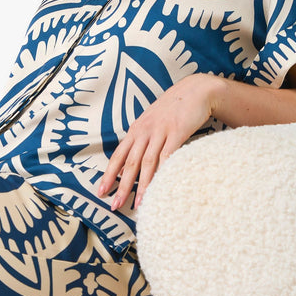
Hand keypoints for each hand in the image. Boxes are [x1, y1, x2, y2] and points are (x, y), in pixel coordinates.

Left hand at [98, 73, 223, 211]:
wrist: (195, 90)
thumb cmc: (173, 109)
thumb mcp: (152, 122)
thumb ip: (142, 141)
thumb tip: (132, 164)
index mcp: (136, 130)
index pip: (118, 156)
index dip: (109, 175)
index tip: (100, 192)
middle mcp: (144, 131)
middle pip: (130, 163)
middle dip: (122, 186)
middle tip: (115, 205)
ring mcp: (160, 131)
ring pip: (148, 162)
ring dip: (142, 185)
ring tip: (139, 203)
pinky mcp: (177, 131)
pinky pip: (168, 155)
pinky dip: (163, 171)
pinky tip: (161, 186)